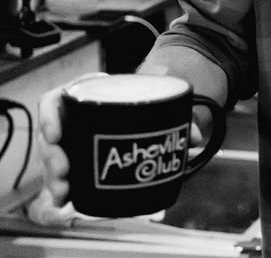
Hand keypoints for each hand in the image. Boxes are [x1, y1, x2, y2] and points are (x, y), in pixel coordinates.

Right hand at [32, 74, 204, 225]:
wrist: (145, 103)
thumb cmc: (144, 96)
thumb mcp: (157, 97)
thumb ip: (178, 114)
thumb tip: (195, 137)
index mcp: (85, 94)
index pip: (55, 101)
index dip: (50, 118)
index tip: (55, 135)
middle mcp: (73, 115)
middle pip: (51, 136)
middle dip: (52, 158)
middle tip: (64, 175)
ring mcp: (73, 136)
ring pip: (53, 157)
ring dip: (54, 177)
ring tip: (64, 193)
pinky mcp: (78, 155)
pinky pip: (63, 171)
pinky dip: (63, 186)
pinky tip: (66, 200)